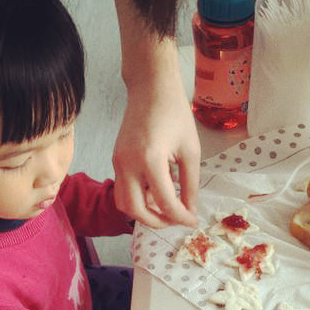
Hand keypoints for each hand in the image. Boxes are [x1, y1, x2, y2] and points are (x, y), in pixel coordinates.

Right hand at [113, 63, 200, 228]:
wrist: (151, 88)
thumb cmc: (175, 114)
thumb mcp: (190, 151)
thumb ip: (190, 185)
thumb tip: (190, 211)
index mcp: (150, 160)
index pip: (165, 202)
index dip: (181, 217)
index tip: (193, 221)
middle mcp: (128, 165)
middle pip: (136, 211)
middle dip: (157, 222)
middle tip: (176, 220)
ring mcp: (118, 163)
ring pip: (124, 204)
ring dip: (143, 214)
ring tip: (165, 209)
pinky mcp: (116, 160)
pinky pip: (123, 190)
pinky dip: (138, 199)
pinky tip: (156, 193)